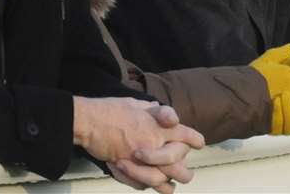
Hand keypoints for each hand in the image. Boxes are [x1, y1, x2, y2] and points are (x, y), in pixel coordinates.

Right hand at [74, 97, 203, 174]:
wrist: (90, 121)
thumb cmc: (111, 109)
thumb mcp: (136, 103)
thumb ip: (152, 111)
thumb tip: (160, 110)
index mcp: (159, 125)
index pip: (185, 135)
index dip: (194, 140)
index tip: (199, 143)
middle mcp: (154, 143)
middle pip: (179, 166)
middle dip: (184, 173)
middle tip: (186, 174)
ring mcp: (141, 159)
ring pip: (162, 180)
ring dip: (166, 185)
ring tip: (169, 186)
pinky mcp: (128, 169)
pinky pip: (143, 184)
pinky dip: (146, 186)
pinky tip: (148, 184)